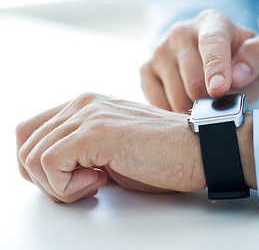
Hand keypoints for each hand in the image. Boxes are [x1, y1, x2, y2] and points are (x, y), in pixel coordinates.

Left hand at [16, 93, 206, 202]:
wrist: (201, 149)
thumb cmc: (166, 155)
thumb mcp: (114, 150)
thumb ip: (82, 151)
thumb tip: (52, 171)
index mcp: (87, 104)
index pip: (31, 131)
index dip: (41, 164)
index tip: (72, 178)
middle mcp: (84, 103)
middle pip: (25, 143)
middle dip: (45, 177)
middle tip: (82, 185)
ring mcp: (88, 114)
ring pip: (31, 156)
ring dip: (57, 184)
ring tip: (94, 183)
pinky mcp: (95, 132)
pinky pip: (48, 164)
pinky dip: (66, 186)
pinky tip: (100, 181)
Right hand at [141, 9, 258, 111]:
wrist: (221, 63)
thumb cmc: (246, 60)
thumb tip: (239, 74)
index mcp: (213, 21)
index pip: (211, 43)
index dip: (215, 68)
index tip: (219, 91)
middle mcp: (181, 31)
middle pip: (192, 78)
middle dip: (212, 100)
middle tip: (225, 104)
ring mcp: (160, 50)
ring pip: (175, 94)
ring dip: (195, 109)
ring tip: (209, 104)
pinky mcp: (147, 69)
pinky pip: (156, 101)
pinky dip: (174, 113)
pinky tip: (188, 109)